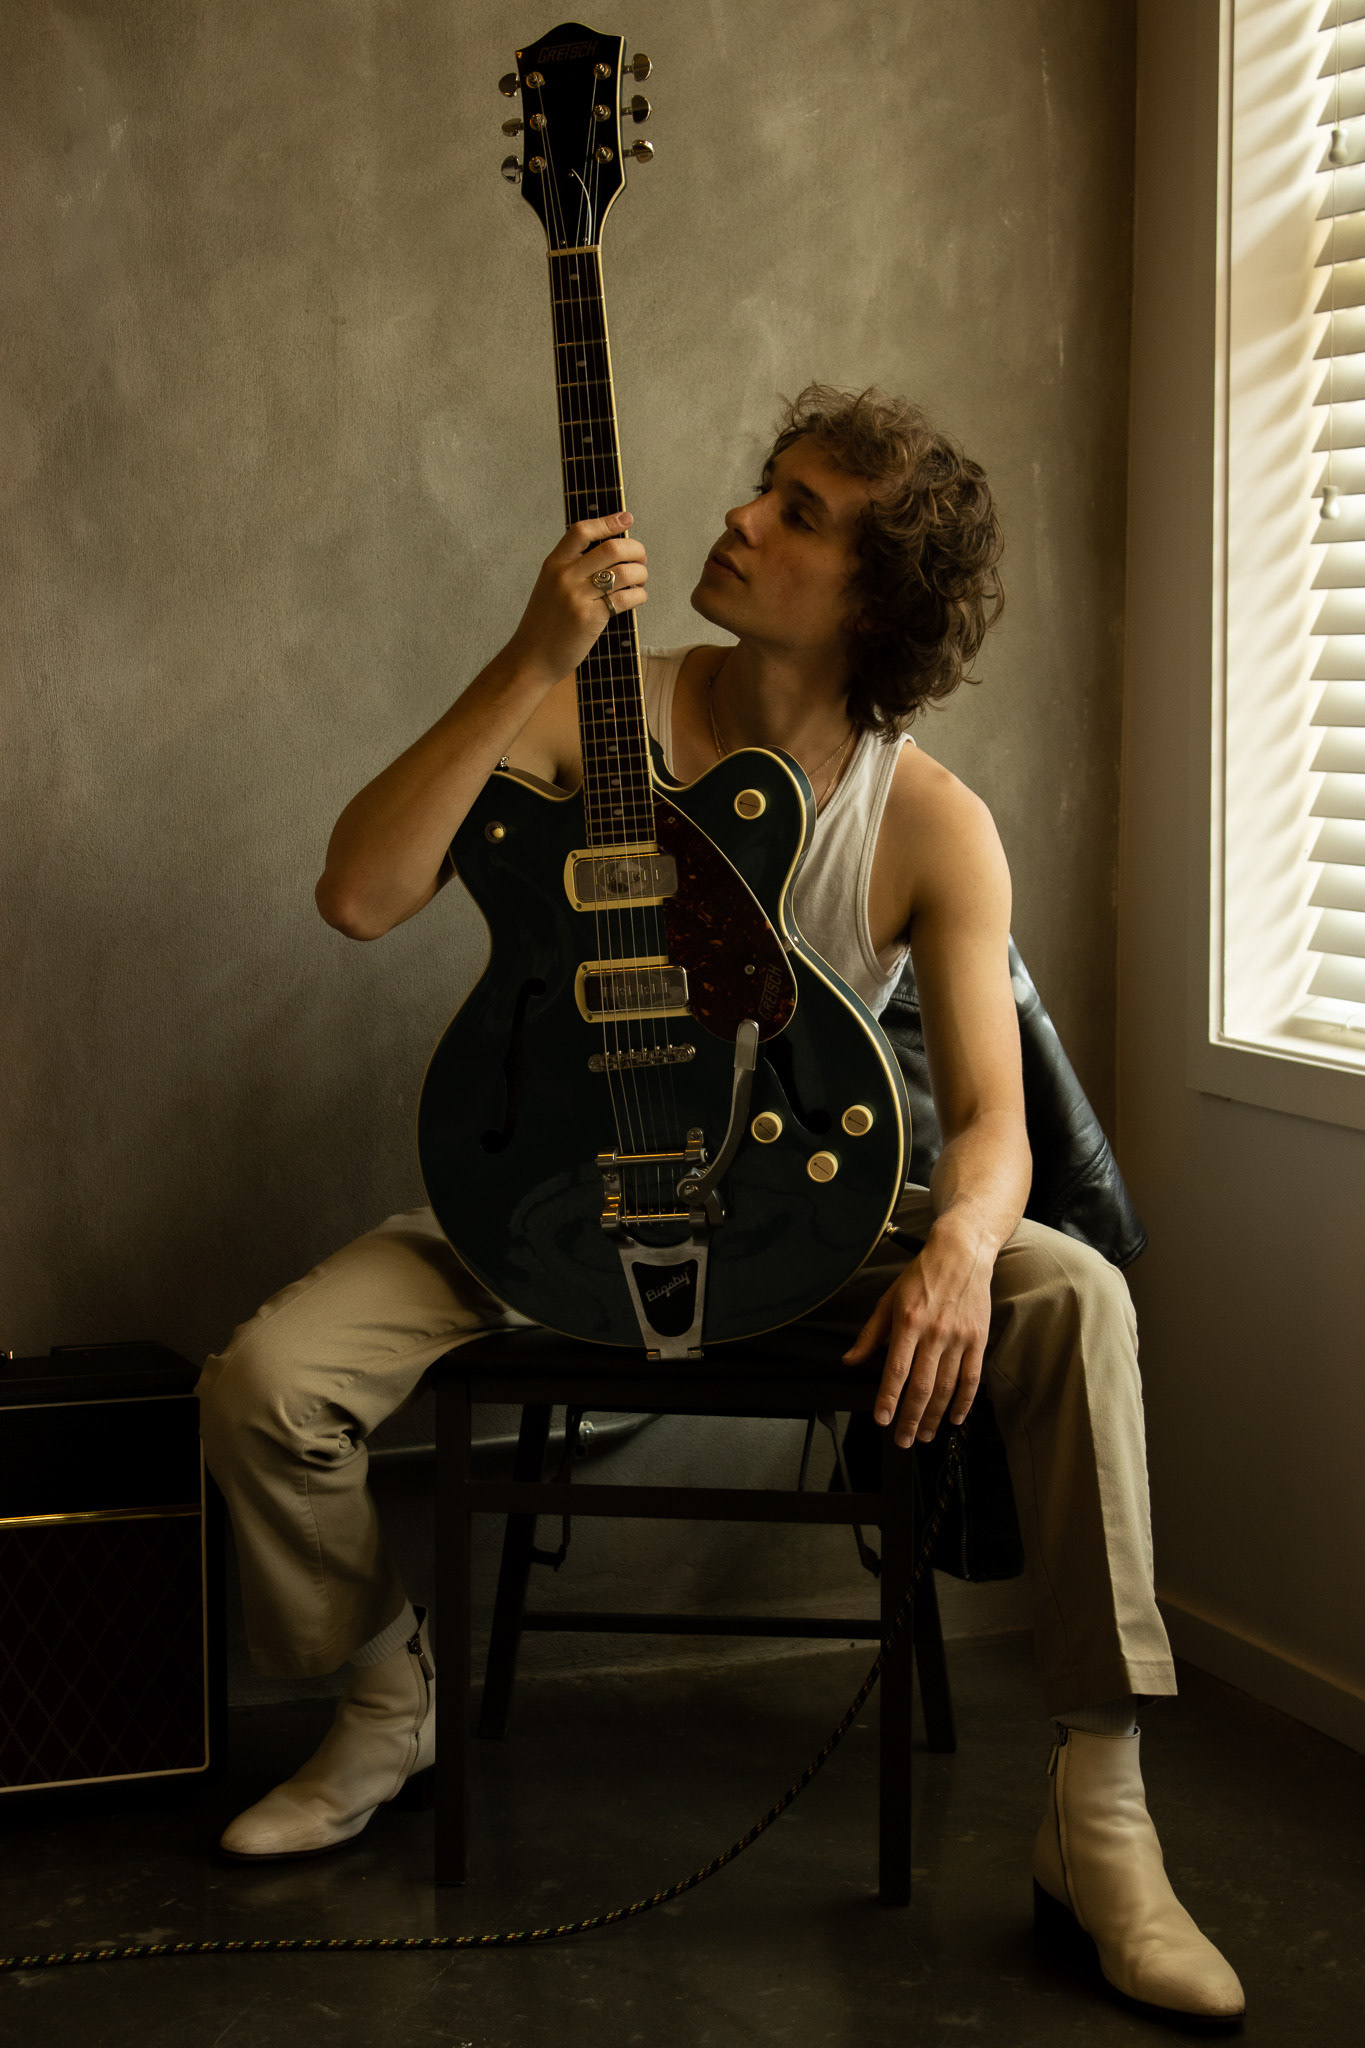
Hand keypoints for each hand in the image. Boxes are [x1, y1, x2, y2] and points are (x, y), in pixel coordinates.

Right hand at [506, 511, 647, 683]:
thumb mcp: (549, 587)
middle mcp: (565, 577)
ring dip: (640, 573)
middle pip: (611, 549)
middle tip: (641, 557)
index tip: (626, 518)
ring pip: (623, 572)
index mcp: (553, 565)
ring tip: (641, 578)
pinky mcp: (590, 618)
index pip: (582, 531)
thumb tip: (609, 553)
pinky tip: (639, 597)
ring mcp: (577, 598)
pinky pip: (625, 598)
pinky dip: (639, 594)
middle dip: (635, 549)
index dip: (608, 522)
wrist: (531, 658)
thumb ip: (572, 569)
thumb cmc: (545, 624)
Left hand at [842, 1227, 992, 1447]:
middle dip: (911, 1418)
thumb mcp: (888, 1299)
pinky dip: (964, 1402)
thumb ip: (869, 1334)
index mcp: (908, 1322)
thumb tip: (849, 1361)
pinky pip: (971, 1378)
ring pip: (946, 1388)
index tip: (881, 1420)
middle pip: (922, 1386)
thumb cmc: (921, 1276)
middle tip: (902, 1440)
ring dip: (935, 1417)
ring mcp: (959, 1338)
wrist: (961, 1254)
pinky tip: (955, 1418)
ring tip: (924, 1435)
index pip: (896, 1369)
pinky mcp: (978, 1340)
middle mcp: (934, 1332)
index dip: (888, 1398)